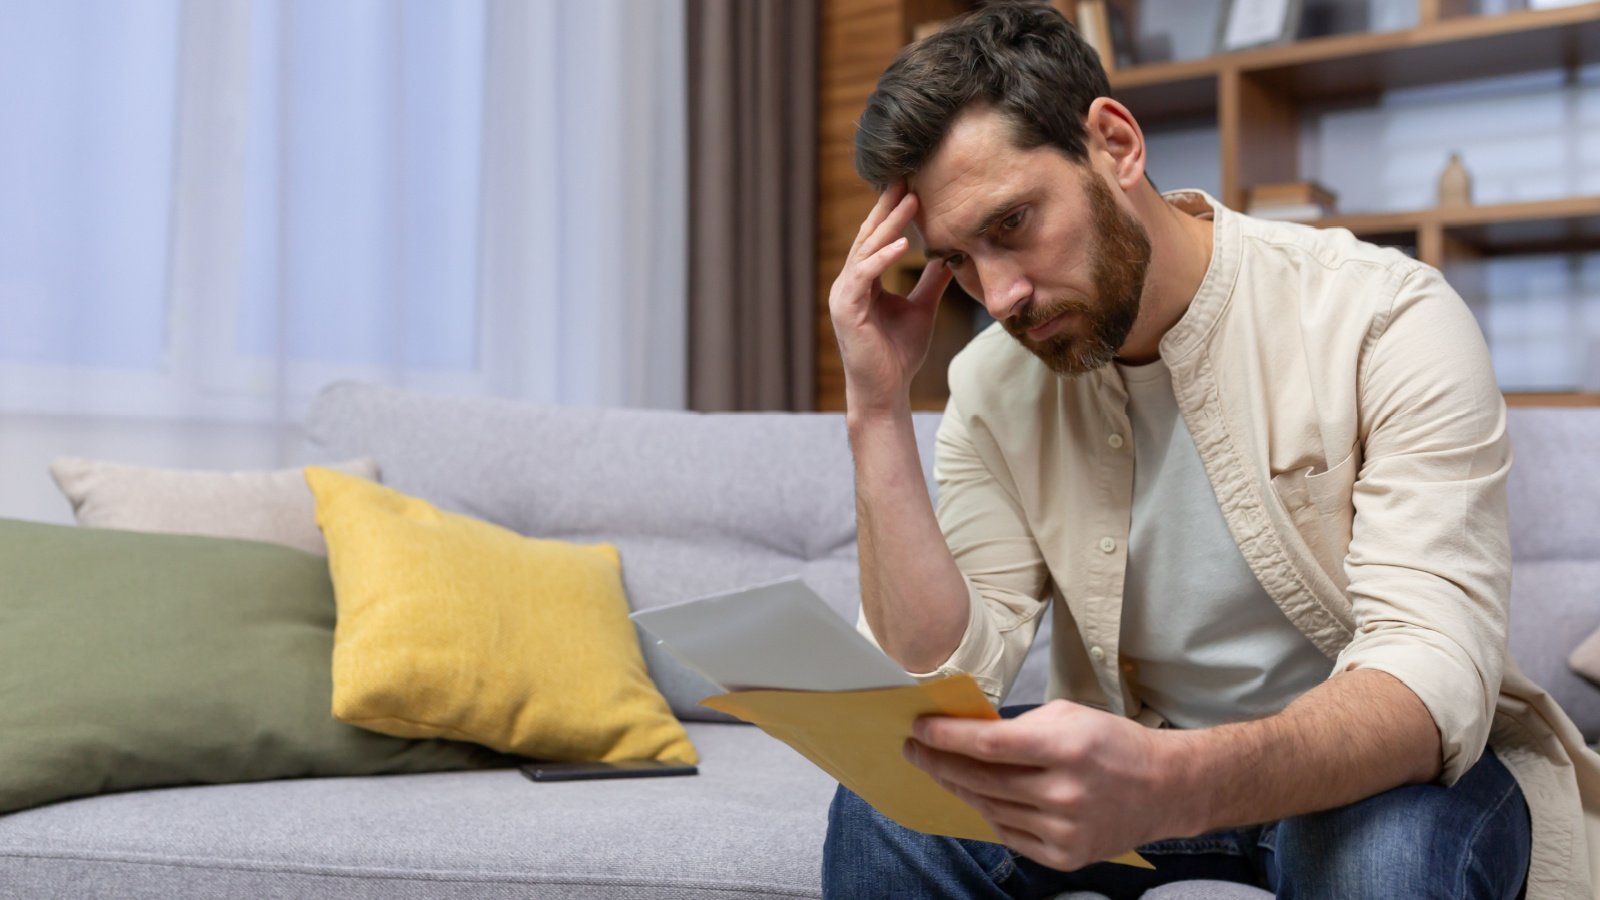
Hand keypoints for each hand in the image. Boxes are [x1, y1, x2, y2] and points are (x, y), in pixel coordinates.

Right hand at [828, 182, 955, 416]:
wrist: (885, 392)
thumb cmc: (899, 355)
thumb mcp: (922, 309)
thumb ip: (931, 282)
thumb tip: (949, 257)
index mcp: (863, 282)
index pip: (877, 239)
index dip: (893, 212)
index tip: (912, 186)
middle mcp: (849, 284)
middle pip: (869, 237)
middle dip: (888, 208)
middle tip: (907, 178)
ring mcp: (844, 296)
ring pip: (866, 251)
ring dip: (889, 226)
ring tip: (910, 203)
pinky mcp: (846, 311)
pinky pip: (863, 277)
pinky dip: (882, 259)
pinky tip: (903, 244)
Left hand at [904, 700, 1187, 870]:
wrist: (1165, 789)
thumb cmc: (1112, 744)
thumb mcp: (1068, 717)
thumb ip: (1018, 727)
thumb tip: (965, 732)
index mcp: (1066, 749)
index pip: (989, 745)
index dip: (947, 737)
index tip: (918, 728)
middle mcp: (1064, 794)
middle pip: (982, 780)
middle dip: (939, 762)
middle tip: (914, 750)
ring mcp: (1065, 830)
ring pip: (990, 808)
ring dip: (960, 788)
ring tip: (942, 771)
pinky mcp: (1065, 856)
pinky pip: (1009, 834)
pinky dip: (990, 813)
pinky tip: (979, 796)